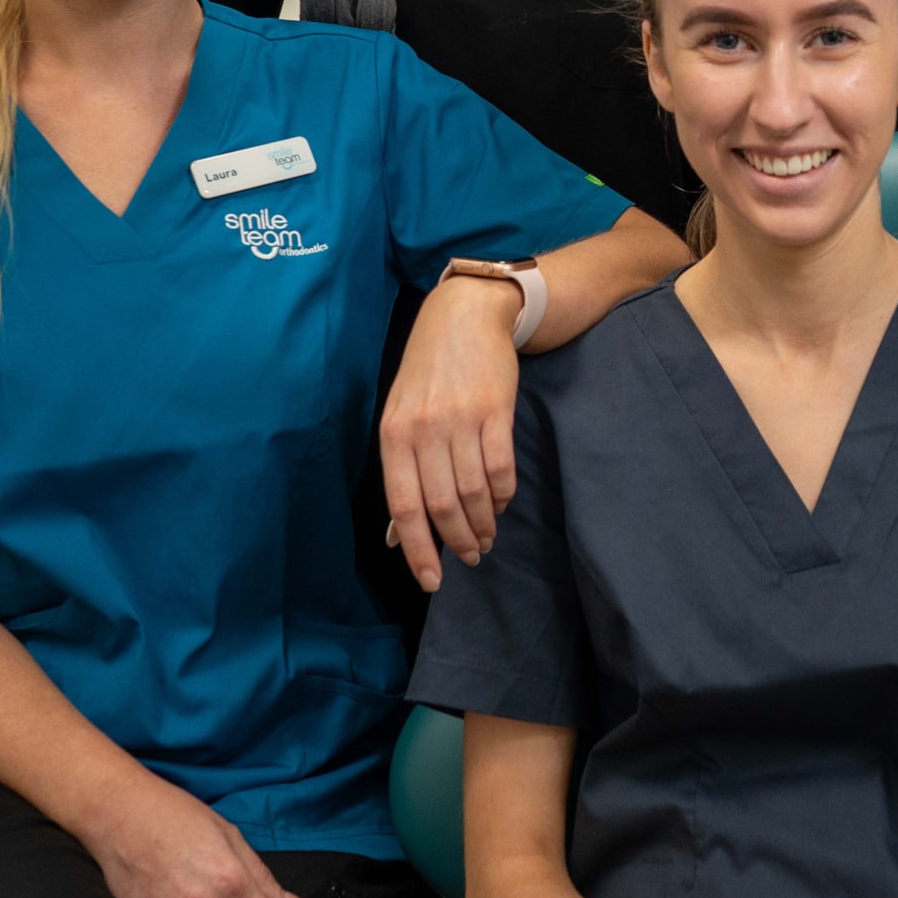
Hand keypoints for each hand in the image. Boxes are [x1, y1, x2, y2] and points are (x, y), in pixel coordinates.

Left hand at [379, 276, 523, 591]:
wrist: (464, 316)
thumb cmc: (427, 374)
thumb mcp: (400, 418)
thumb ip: (400, 473)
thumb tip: (397, 536)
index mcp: (393, 435)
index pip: (403, 506)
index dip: (418, 549)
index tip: (432, 581)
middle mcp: (423, 430)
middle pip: (441, 505)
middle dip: (458, 541)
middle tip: (471, 557)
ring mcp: (460, 419)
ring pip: (473, 491)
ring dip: (483, 522)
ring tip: (487, 536)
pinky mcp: (495, 410)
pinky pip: (501, 466)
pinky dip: (503, 493)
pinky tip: (501, 502)